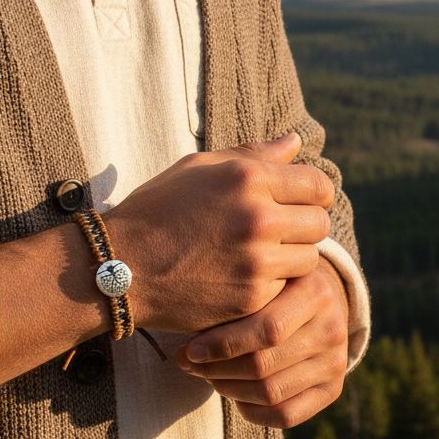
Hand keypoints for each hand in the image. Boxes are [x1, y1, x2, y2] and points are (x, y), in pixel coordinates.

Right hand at [104, 132, 333, 334]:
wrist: (118, 265)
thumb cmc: (157, 209)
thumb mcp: (199, 167)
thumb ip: (254, 154)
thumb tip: (296, 141)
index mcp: (247, 178)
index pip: (317, 184)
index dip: (314, 194)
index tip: (301, 202)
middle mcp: (258, 217)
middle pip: (320, 223)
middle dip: (306, 226)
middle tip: (282, 231)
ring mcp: (257, 261)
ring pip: (310, 259)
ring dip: (293, 257)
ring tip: (262, 255)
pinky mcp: (251, 298)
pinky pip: (286, 288)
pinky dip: (273, 285)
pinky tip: (245, 277)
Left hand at [174, 256, 349, 428]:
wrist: (319, 299)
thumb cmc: (276, 286)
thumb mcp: (263, 278)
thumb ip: (235, 300)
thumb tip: (187, 349)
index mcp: (316, 292)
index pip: (267, 329)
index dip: (223, 344)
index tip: (190, 349)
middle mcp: (333, 328)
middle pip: (264, 365)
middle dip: (217, 369)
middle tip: (189, 363)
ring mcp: (336, 362)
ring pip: (270, 393)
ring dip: (228, 389)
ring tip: (209, 375)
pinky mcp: (333, 390)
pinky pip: (285, 416)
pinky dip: (250, 410)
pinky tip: (234, 394)